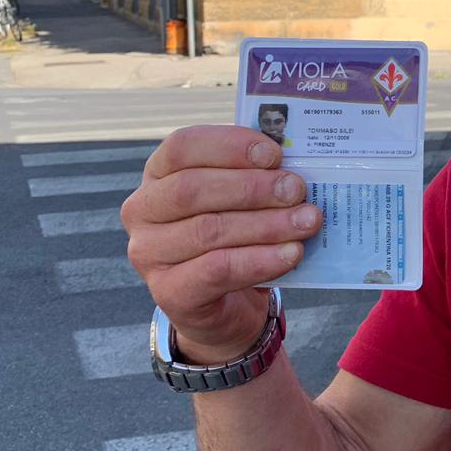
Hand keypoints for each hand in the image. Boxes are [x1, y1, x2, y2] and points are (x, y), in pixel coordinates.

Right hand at [121, 126, 322, 362]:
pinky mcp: (168, 292)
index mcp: (158, 174)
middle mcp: (143, 211)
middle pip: (193, 189)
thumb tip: (293, 166)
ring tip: (307, 221)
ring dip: (267, 224)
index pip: (182, 147)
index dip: (229, 146)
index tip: (274, 154)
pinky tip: (292, 253)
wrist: (226, 304)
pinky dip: (261, 259)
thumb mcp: (240, 200)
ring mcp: (149, 254)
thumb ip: (257, 177)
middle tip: (297, 189)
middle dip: (253, 187)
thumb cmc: (235, 236)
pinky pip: (218, 270)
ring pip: (209, 230)